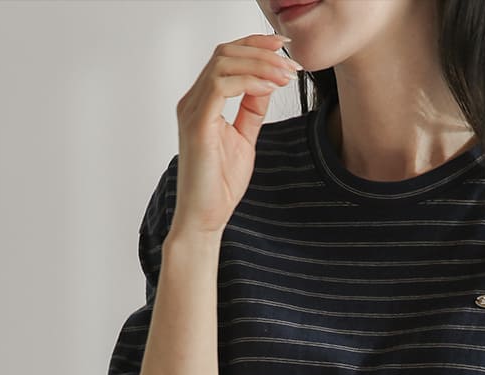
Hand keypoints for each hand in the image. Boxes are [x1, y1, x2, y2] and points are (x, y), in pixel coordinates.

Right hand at [169, 33, 302, 237]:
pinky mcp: (197, 125)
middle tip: (291, 63)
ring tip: (286, 74)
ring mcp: (192, 111)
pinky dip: (250, 81)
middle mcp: (192, 101)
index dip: (255, 46)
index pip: (225, 57)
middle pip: (225, 53)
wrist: (204, 218)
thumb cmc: (219, 185)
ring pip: (223, 63)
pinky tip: (270, 88)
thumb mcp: (244, 139)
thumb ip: (251, 110)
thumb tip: (267, 83)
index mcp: (202, 102)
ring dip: (260, 64)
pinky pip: (221, 86)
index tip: (284, 49)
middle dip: (262, 52)